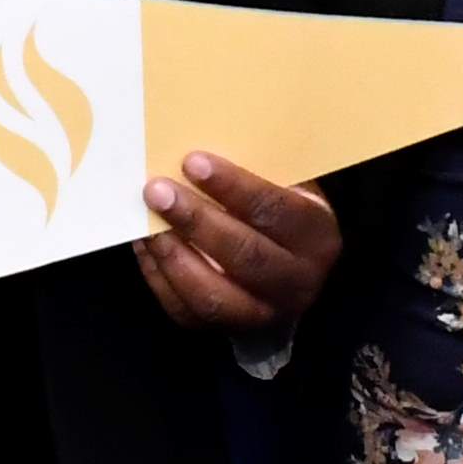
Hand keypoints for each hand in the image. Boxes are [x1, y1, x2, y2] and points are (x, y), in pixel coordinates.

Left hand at [133, 148, 335, 334]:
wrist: (289, 269)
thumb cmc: (281, 210)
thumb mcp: (288, 184)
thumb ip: (261, 167)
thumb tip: (202, 134)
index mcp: (317, 235)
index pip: (275, 210)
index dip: (233, 187)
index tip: (192, 162)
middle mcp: (298, 281)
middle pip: (244, 256)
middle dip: (195, 221)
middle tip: (156, 190)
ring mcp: (264, 313)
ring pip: (214, 295)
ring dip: (174, 256)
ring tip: (146, 225)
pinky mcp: (228, 329)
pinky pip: (188, 312)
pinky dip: (161, 279)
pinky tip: (145, 248)